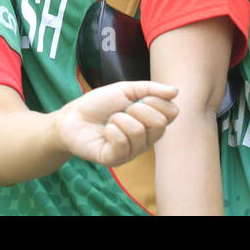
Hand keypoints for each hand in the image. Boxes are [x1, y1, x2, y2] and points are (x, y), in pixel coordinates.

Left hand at [53, 81, 179, 166]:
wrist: (73, 117)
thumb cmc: (99, 104)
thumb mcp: (126, 89)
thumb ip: (151, 89)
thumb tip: (176, 91)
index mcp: (151, 122)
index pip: (172, 113)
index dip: (158, 101)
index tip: (141, 98)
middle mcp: (146, 139)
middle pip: (160, 124)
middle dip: (138, 109)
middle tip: (124, 110)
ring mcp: (132, 152)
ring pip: (139, 132)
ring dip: (120, 119)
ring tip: (111, 121)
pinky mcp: (116, 160)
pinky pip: (122, 143)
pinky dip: (111, 131)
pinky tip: (105, 132)